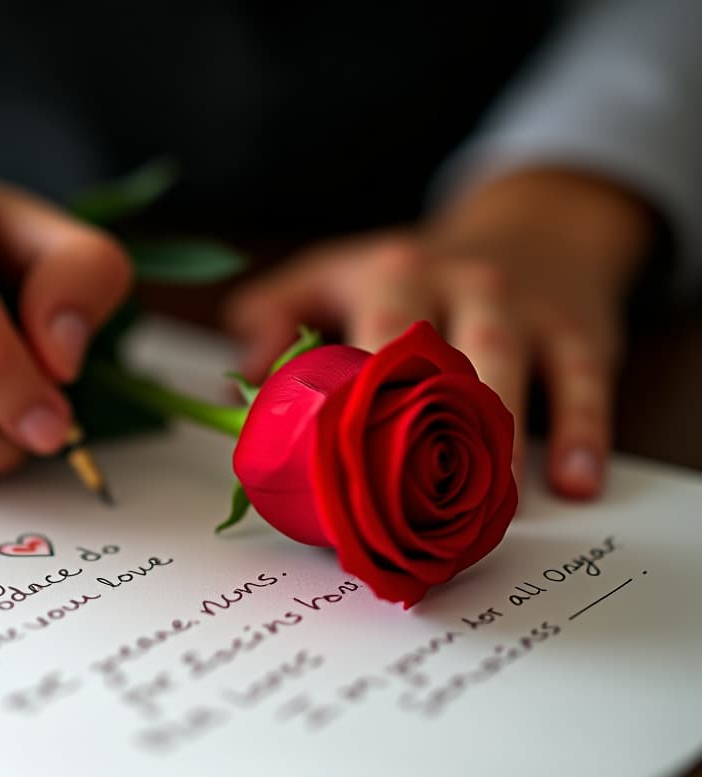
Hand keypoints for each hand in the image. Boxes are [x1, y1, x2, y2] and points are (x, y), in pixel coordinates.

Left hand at [226, 170, 654, 497]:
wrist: (534, 225)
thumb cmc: (418, 272)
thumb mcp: (337, 272)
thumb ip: (275, 315)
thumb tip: (234, 388)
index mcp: (394, 276)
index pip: (368, 341)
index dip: (352, 403)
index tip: (334, 467)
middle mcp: (460, 283)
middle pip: (438, 353)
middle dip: (421, 426)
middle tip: (406, 504)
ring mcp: (524, 305)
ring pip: (508, 364)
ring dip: (497, 438)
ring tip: (490, 507)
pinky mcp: (580, 330)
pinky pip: (586, 380)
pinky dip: (584, 431)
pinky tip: (576, 484)